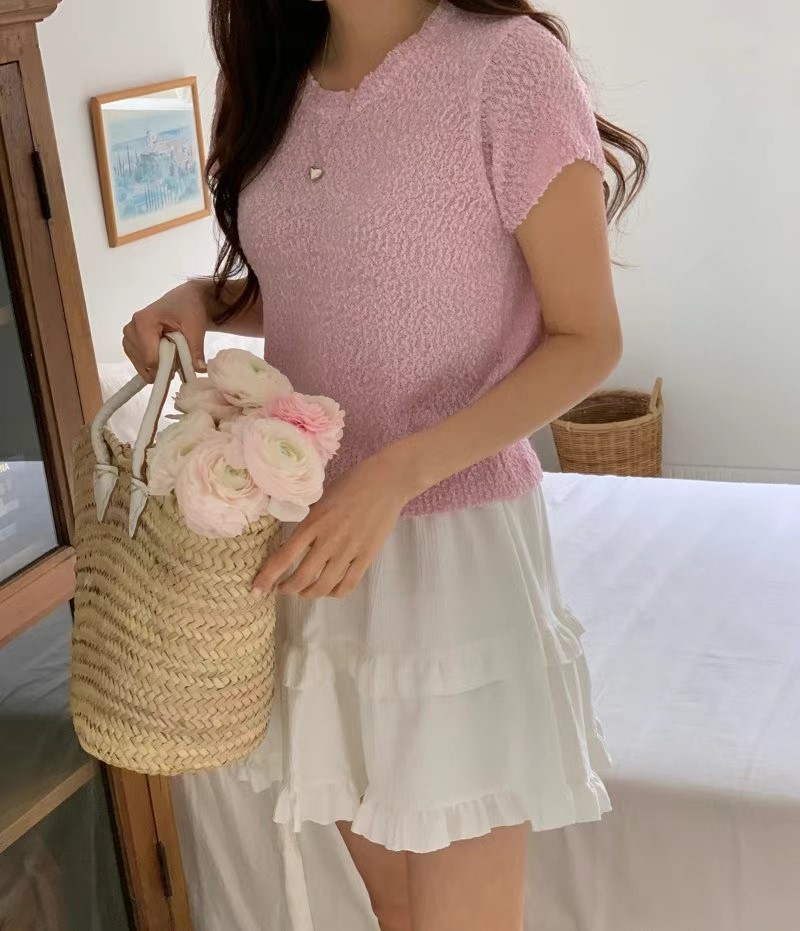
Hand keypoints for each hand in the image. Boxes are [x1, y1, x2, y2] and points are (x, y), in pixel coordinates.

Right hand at [122, 284, 208, 381]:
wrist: (184, 299)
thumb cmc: (188, 308)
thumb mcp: (196, 327)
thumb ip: (196, 349)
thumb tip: (200, 370)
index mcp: (143, 322)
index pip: (150, 358)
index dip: (168, 367)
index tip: (182, 364)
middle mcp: (131, 329)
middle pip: (145, 363)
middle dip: (164, 366)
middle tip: (179, 355)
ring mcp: (128, 337)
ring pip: (142, 366)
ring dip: (159, 366)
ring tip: (172, 352)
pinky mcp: (130, 343)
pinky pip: (140, 363)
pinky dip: (154, 365)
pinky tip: (165, 356)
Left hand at [253, 453, 417, 599]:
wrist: (386, 482)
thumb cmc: (350, 484)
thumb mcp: (320, 499)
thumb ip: (308, 522)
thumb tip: (293, 543)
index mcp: (313, 523)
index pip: (284, 557)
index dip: (268, 577)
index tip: (257, 589)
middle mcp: (328, 541)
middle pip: (302, 578)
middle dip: (287, 589)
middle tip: (282, 589)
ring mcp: (349, 551)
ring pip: (324, 586)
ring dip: (308, 594)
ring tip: (303, 592)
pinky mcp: (367, 557)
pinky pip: (348, 584)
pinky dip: (334, 593)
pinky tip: (329, 589)